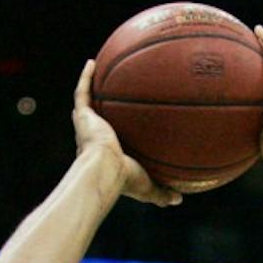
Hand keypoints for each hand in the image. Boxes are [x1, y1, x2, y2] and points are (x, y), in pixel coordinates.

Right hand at [73, 61, 182, 207]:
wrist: (106, 170)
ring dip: (91, 88)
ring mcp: (87, 126)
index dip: (115, 134)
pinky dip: (86, 77)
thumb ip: (162, 192)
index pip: (109, 142)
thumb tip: (179, 199)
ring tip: (98, 71)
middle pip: (97, 120)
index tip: (123, 125)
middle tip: (110, 98)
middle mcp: (93, 139)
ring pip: (87, 103)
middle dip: (101, 110)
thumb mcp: (148, 187)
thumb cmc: (125, 180)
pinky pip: (82, 92)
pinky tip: (92, 62)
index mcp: (105, 154)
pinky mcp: (83, 117)